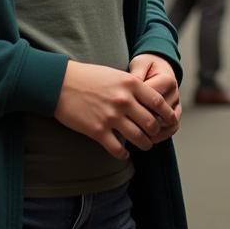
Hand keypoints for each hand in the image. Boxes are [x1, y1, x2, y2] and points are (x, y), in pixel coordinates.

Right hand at [54, 60, 175, 159]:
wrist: (60, 83)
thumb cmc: (88, 76)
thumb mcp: (115, 74)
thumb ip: (132, 86)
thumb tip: (147, 100)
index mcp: (130, 83)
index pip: (158, 101)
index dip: (167, 114)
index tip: (169, 121)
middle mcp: (124, 100)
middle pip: (151, 123)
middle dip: (155, 132)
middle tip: (154, 136)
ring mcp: (111, 116)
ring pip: (138, 138)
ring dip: (144, 144)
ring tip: (144, 145)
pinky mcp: (98, 130)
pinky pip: (118, 149)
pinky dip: (124, 154)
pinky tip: (124, 153)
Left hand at [129, 54, 180, 144]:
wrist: (159, 67)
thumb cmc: (146, 66)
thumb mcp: (140, 64)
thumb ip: (136, 74)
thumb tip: (131, 87)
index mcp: (167, 80)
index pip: (151, 99)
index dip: (135, 105)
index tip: (120, 110)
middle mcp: (175, 94)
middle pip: (158, 114)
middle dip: (141, 121)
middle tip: (124, 126)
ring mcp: (176, 105)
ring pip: (165, 125)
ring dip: (150, 132)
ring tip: (133, 135)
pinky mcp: (176, 113)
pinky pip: (171, 129)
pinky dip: (160, 136)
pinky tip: (146, 138)